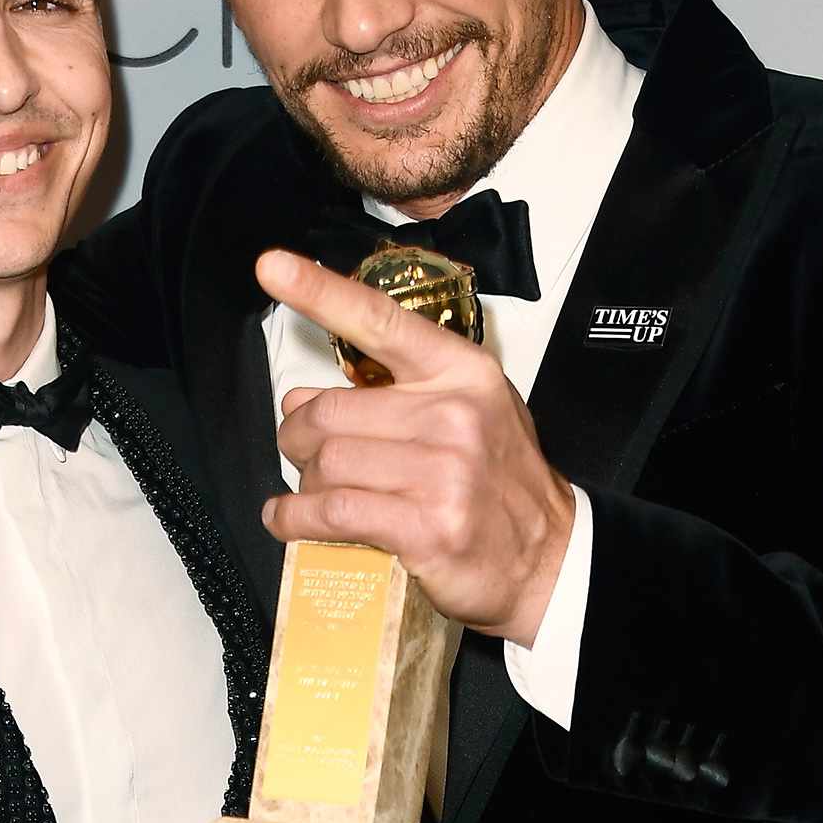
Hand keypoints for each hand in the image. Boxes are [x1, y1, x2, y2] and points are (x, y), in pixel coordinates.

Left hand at [257, 249, 575, 647]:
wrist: (549, 557)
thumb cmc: (499, 482)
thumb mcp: (465, 413)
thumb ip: (391, 395)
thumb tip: (301, 396)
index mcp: (460, 372)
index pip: (379, 320)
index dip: (319, 291)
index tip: (273, 266)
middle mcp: (452, 414)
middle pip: (330, 411)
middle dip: (298, 436)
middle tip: (299, 452)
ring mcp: (441, 472)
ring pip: (326, 463)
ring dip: (303, 481)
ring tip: (308, 491)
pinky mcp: (426, 527)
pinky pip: (333, 511)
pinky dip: (295, 518)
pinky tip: (286, 519)